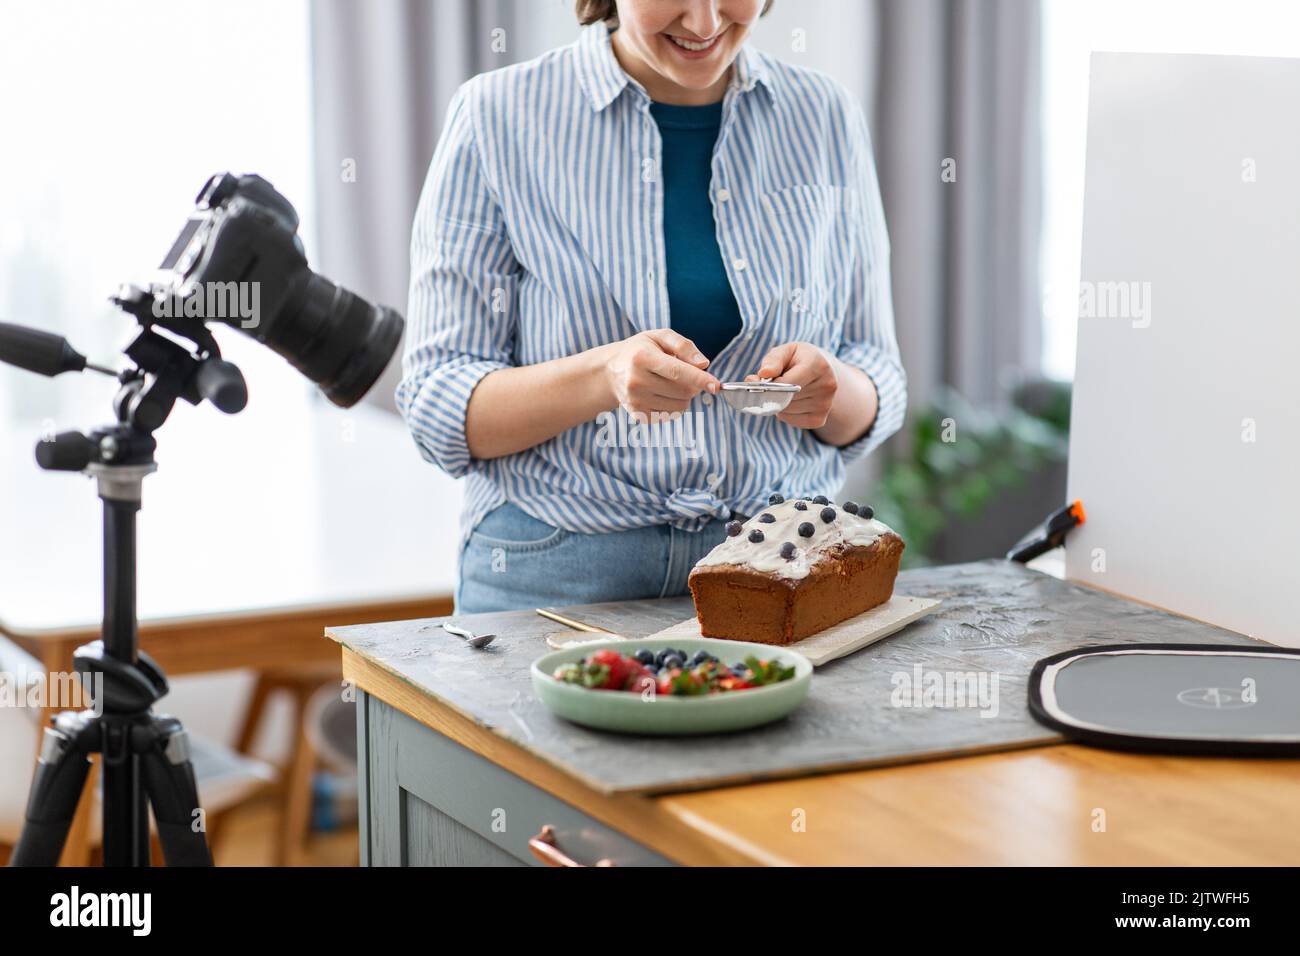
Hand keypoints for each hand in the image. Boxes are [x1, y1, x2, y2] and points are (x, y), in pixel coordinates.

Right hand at [601, 329, 719, 416]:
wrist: (612, 371)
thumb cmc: (641, 350)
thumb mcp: (659, 336)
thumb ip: (684, 346)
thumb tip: (703, 364)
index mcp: (641, 358)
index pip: (677, 371)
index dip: (699, 379)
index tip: (716, 386)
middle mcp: (636, 381)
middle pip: (683, 391)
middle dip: (694, 384)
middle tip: (686, 374)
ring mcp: (636, 401)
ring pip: (680, 406)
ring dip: (685, 396)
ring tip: (671, 383)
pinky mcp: (638, 415)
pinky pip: (671, 415)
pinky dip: (674, 405)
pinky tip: (662, 393)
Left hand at [748, 342, 839, 428]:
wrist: (821, 372)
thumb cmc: (798, 360)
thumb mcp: (786, 351)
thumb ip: (773, 360)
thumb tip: (764, 373)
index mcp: (818, 365)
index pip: (788, 382)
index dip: (770, 384)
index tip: (760, 381)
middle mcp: (826, 385)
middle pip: (785, 398)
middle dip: (772, 393)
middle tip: (771, 385)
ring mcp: (825, 405)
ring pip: (786, 410)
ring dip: (778, 403)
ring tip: (785, 391)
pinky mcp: (819, 419)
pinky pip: (791, 420)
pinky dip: (784, 413)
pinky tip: (790, 402)